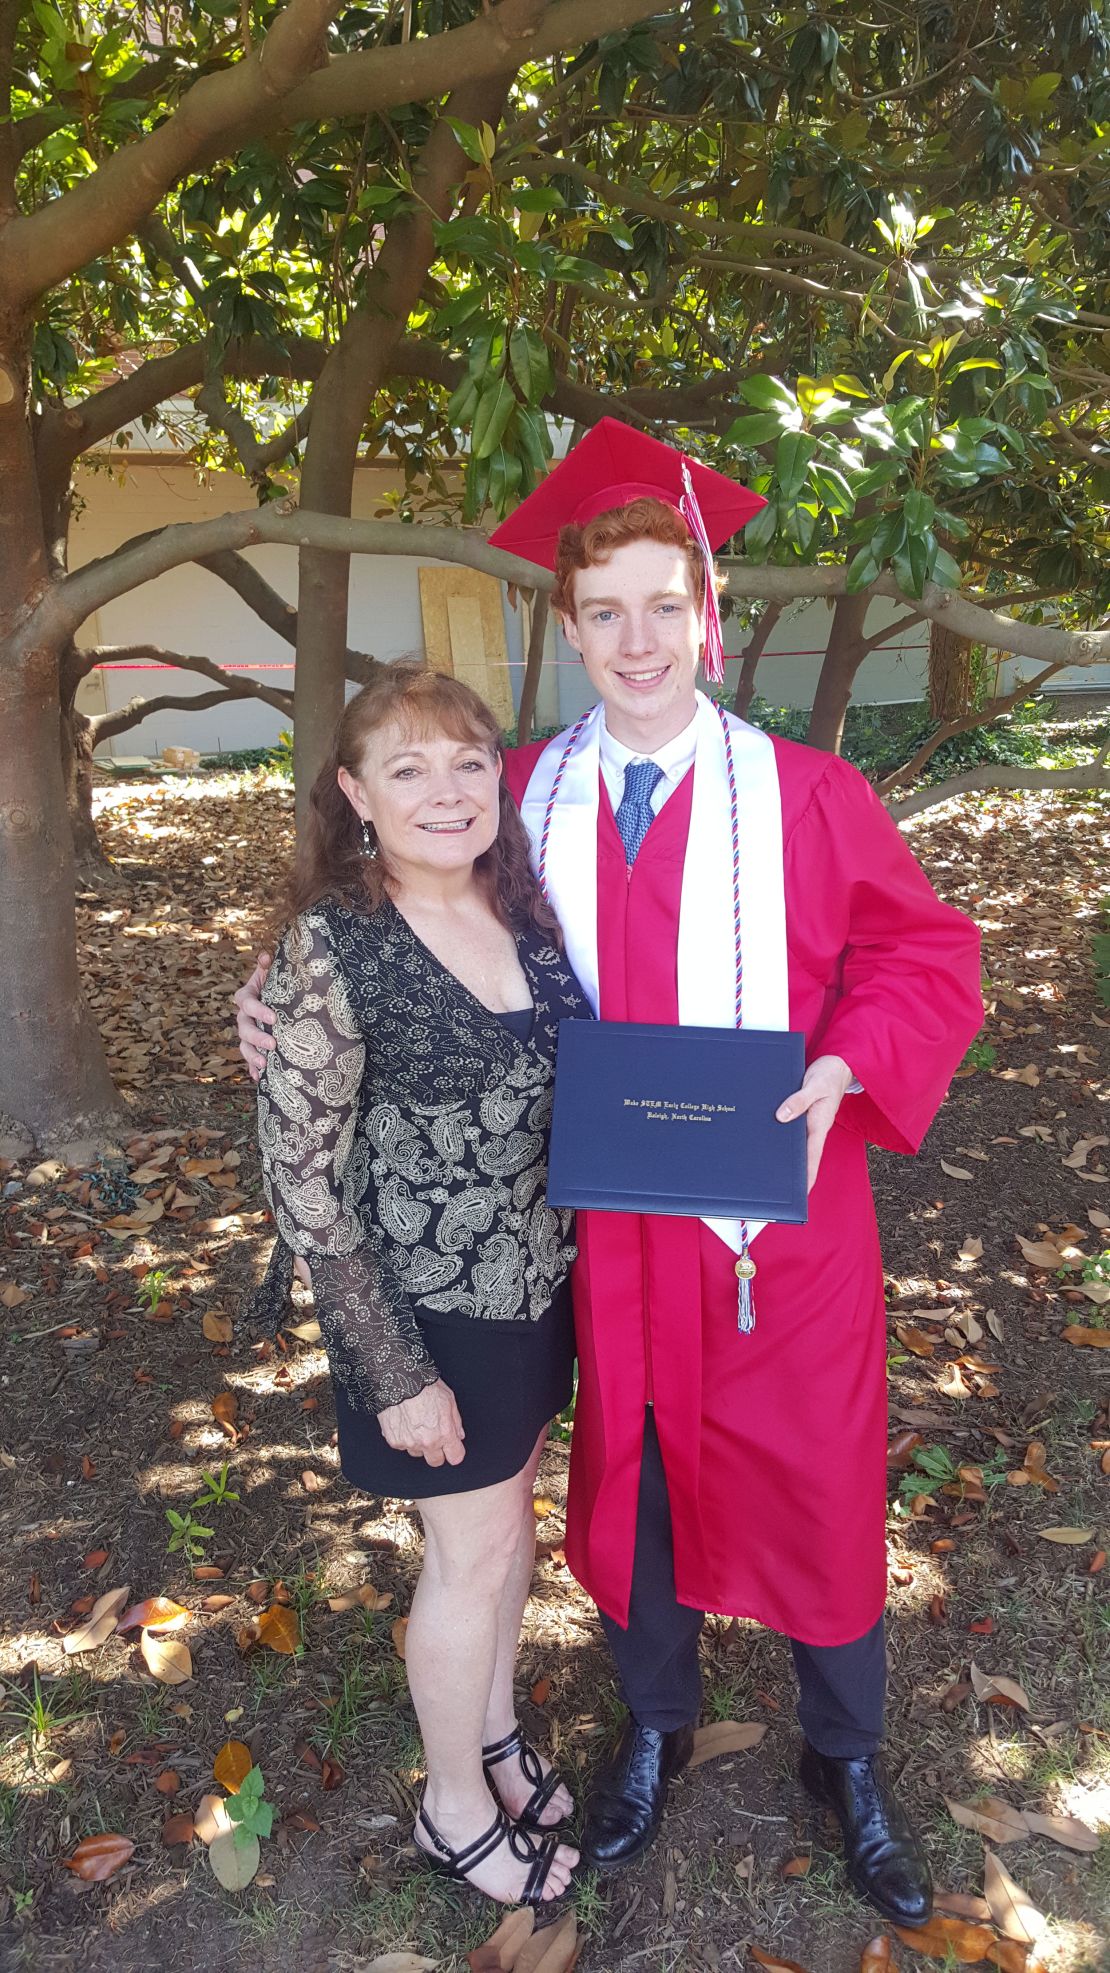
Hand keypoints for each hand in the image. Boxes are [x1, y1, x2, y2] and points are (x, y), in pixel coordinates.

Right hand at [233, 951, 274, 1081]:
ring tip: (264, 1065)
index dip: (258, 1010)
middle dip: (257, 1037)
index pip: (246, 1002)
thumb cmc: (276, 983)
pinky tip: (258, 1078)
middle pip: (243, 1027)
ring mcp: (246, 1032)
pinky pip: (249, 1059)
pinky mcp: (253, 1046)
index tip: (274, 1018)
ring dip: (252, 1056)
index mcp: (247, 996)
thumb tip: (266, 955)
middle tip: (272, 1045)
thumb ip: (268, 965)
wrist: (278, 998)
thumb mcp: (273, 973)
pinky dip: (252, 1068)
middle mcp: (243, 1015)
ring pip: (244, 1045)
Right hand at [378, 1379, 465, 1467]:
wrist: (399, 1380)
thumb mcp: (449, 1399)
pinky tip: (405, 1422)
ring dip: (419, 1444)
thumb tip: (458, 1435)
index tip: (452, 1448)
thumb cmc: (424, 1386)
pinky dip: (404, 1437)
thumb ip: (456, 1421)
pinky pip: (402, 1446)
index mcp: (444, 1433)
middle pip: (436, 1461)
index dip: (455, 1452)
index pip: (455, 1457)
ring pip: (417, 1453)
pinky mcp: (394, 1441)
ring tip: (417, 1425)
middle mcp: (427, 1442)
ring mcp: (409, 1443)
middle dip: (437, 1452)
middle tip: (434, 1437)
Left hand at [776, 1053, 853, 1193]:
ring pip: (795, 1143)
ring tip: (766, 1168)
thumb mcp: (815, 1085)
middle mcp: (814, 1127)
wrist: (837, 1064)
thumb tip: (781, 1117)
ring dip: (784, 1153)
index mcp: (820, 1125)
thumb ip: (799, 1100)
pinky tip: (766, 1138)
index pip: (813, 1157)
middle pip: (802, 1155)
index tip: (801, 1194)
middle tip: (774, 1186)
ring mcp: (808, 1122)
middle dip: (792, 1171)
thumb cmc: (829, 1075)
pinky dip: (780, 1135)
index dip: (808, 1176)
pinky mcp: (802, 1114)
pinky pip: (791, 1129)